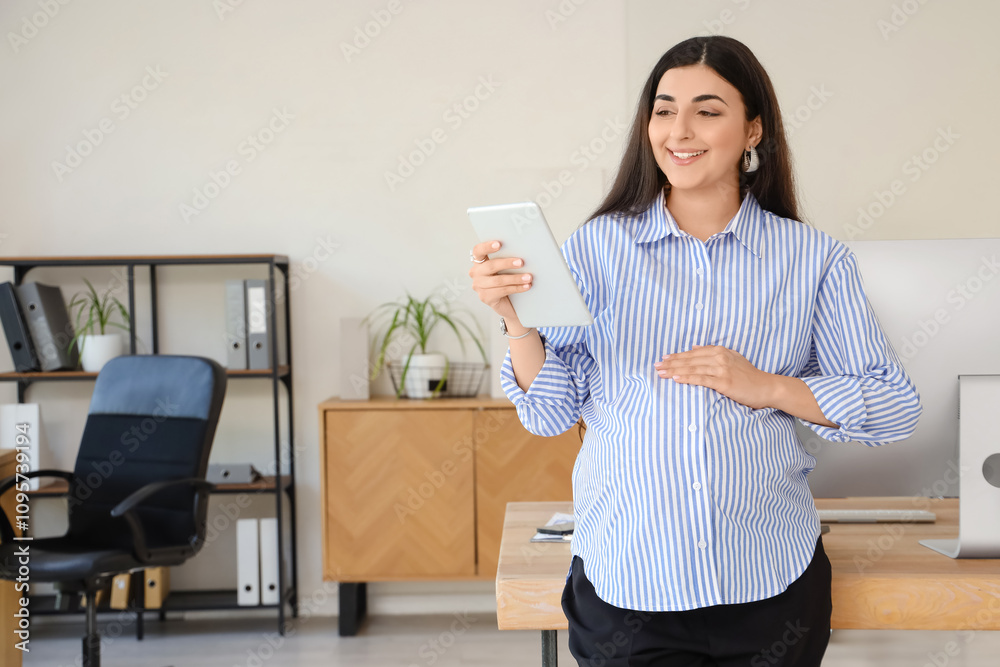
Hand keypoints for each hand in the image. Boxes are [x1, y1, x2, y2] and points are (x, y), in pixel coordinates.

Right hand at [468, 240, 532, 325]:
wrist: (508, 304)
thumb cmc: (507, 281)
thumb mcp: (505, 269)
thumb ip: (507, 260)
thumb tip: (522, 253)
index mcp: (479, 262)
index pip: (478, 251)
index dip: (487, 246)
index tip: (499, 244)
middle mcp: (476, 273)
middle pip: (490, 266)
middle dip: (507, 263)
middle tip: (521, 262)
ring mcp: (479, 286)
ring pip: (498, 280)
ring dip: (516, 278)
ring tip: (528, 277)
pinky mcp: (485, 297)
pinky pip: (502, 291)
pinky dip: (516, 288)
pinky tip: (526, 286)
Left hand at [654, 345, 775, 409]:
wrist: (766, 387)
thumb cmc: (748, 375)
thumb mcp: (732, 358)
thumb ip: (712, 352)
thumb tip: (693, 346)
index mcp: (719, 350)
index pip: (693, 353)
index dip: (676, 356)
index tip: (663, 359)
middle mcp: (719, 357)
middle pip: (689, 360)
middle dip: (671, 363)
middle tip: (656, 366)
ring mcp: (721, 369)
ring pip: (692, 369)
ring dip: (674, 371)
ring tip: (661, 373)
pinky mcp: (724, 382)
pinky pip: (701, 380)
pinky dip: (687, 378)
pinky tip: (675, 379)